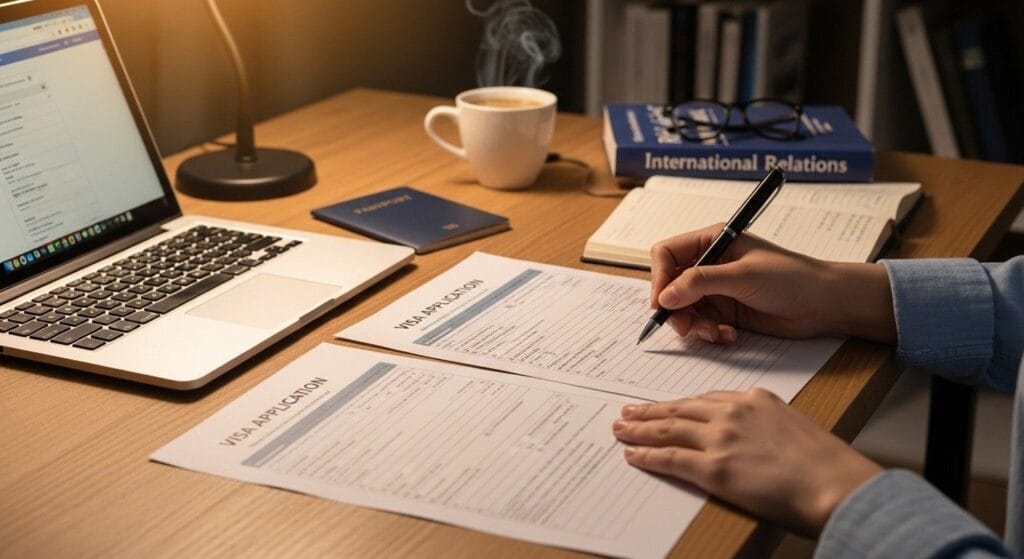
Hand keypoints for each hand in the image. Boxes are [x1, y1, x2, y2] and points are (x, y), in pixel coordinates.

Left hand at [613, 389, 882, 536]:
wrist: (837, 484)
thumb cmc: (827, 465)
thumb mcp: (795, 429)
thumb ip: (767, 428)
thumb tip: (752, 444)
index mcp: (755, 399)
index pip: (706, 399)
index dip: (681, 404)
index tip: (666, 406)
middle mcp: (733, 412)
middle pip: (680, 408)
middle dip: (651, 411)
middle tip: (628, 411)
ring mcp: (721, 438)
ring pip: (668, 428)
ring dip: (639, 429)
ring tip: (621, 429)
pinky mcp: (714, 468)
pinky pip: (670, 458)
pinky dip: (647, 455)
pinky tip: (632, 455)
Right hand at [649, 224, 895, 344]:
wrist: (825, 304)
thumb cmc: (791, 278)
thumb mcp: (743, 276)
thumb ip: (700, 283)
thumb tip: (664, 296)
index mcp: (712, 241)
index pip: (667, 254)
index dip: (658, 277)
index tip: (661, 303)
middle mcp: (710, 264)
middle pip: (670, 285)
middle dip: (675, 308)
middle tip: (686, 327)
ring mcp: (717, 289)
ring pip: (683, 308)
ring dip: (693, 324)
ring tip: (714, 332)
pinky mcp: (726, 311)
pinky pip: (701, 323)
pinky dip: (708, 332)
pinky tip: (728, 335)